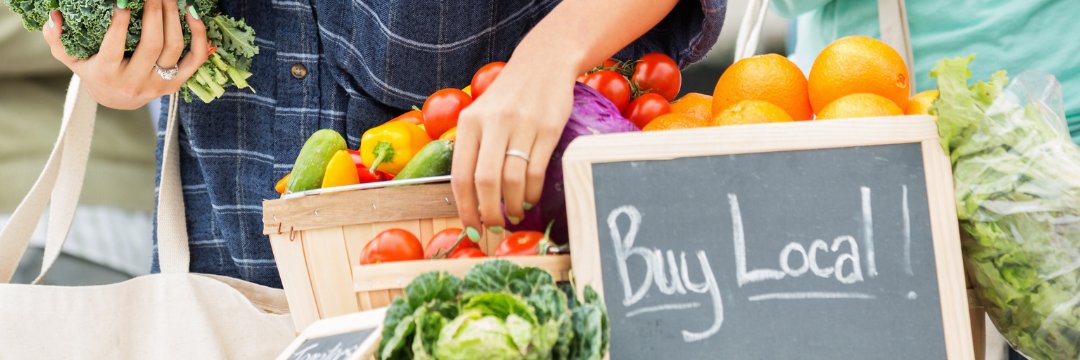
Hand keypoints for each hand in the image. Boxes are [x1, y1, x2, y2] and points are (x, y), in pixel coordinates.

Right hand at [42, 0, 208, 109]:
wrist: (117, 100)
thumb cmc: (93, 71)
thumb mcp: (70, 58)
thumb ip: (58, 38)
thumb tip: (55, 15)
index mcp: (107, 75)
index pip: (114, 49)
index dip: (119, 24)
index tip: (123, 2)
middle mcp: (135, 82)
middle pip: (152, 45)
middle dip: (154, 12)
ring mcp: (160, 84)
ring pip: (174, 48)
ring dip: (174, 17)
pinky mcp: (177, 83)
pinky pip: (195, 59)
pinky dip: (199, 36)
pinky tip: (192, 14)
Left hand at [451, 58, 576, 234]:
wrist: (543, 63)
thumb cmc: (508, 96)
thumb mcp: (480, 114)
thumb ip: (472, 147)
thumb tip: (470, 197)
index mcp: (469, 122)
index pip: (461, 175)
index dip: (464, 208)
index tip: (471, 228)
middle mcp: (493, 123)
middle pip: (485, 182)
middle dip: (488, 214)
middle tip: (494, 229)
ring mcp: (522, 125)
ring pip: (512, 180)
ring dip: (512, 206)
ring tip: (513, 215)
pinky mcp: (548, 128)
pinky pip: (536, 170)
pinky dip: (532, 192)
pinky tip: (529, 198)